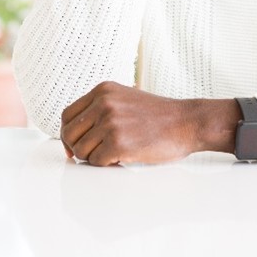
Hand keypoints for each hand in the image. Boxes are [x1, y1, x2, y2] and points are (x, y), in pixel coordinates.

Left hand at [60, 82, 239, 165]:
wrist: (188, 122)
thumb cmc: (160, 116)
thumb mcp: (126, 99)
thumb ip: (102, 108)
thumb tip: (75, 131)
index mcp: (103, 90)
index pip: (68, 115)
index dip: (68, 134)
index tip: (73, 146)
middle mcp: (103, 103)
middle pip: (69, 134)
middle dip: (78, 149)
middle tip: (93, 155)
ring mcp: (110, 123)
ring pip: (81, 150)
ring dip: (94, 158)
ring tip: (114, 154)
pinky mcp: (117, 143)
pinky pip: (96, 162)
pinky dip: (107, 165)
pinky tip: (122, 159)